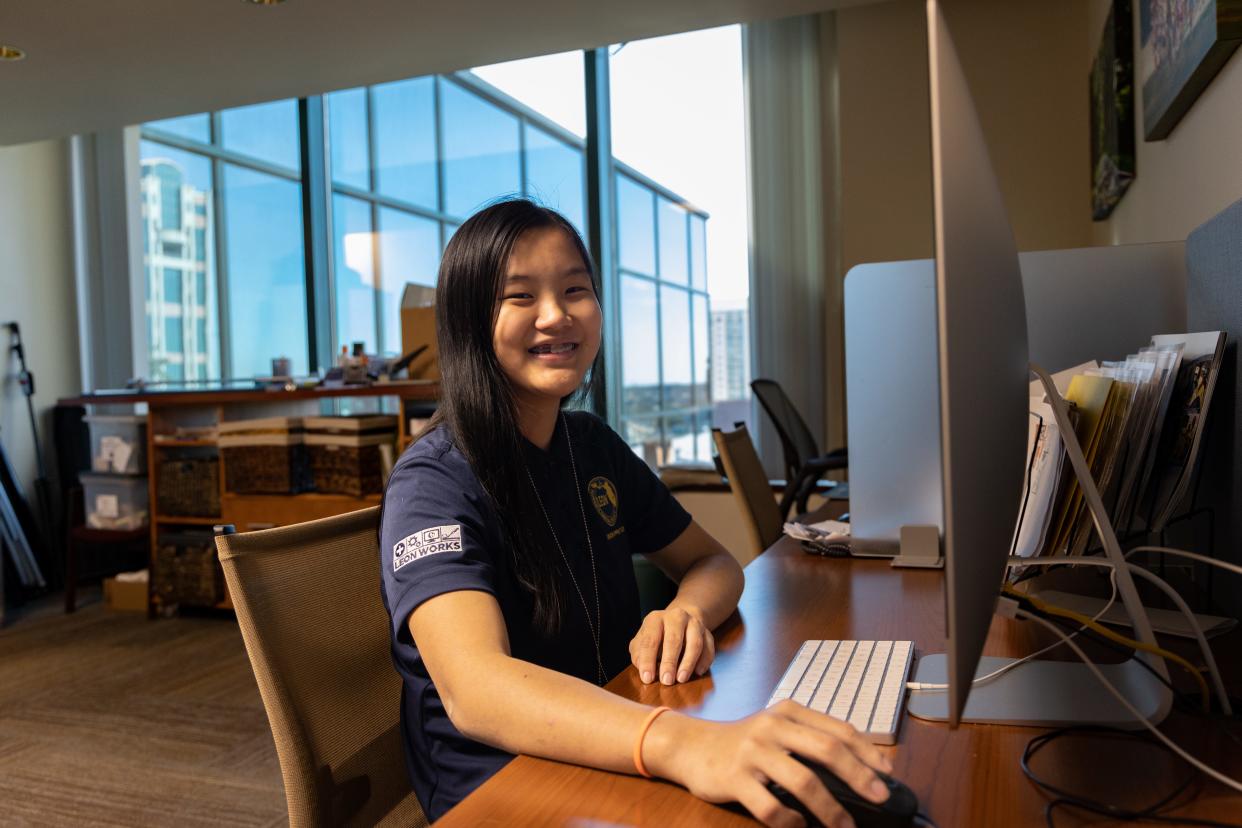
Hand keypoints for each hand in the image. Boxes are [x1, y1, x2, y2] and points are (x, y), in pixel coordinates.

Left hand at [628, 605, 714, 684]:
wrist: (678, 621)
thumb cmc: (656, 636)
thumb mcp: (641, 642)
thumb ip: (638, 654)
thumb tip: (643, 668)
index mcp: (655, 619)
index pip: (650, 640)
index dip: (648, 660)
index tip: (647, 678)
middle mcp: (676, 617)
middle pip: (674, 639)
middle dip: (669, 662)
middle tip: (666, 681)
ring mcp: (694, 623)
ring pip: (694, 642)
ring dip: (688, 662)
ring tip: (681, 679)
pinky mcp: (707, 632)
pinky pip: (709, 647)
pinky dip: (704, 661)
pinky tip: (697, 672)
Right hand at [648, 701, 894, 827]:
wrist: (693, 747)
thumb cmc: (745, 742)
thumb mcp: (778, 729)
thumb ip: (810, 740)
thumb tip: (861, 770)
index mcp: (788, 711)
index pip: (837, 729)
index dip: (867, 752)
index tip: (888, 774)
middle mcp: (772, 727)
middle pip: (826, 750)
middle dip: (859, 776)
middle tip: (880, 797)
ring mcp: (752, 752)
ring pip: (802, 781)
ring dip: (830, 809)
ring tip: (845, 827)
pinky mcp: (734, 778)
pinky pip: (770, 807)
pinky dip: (790, 821)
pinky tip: (799, 825)